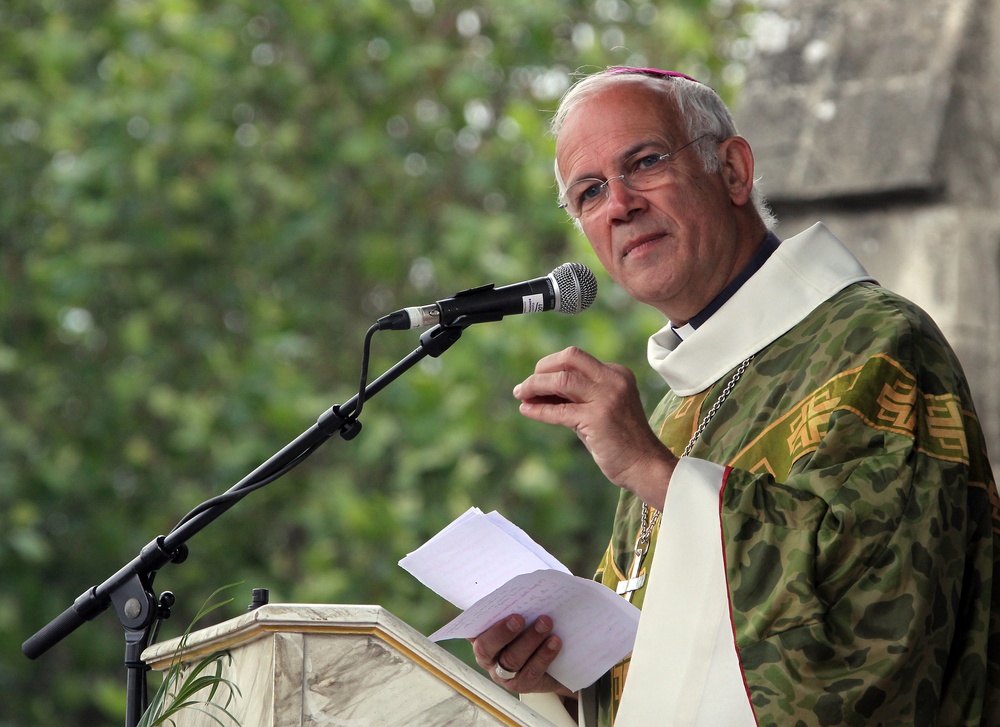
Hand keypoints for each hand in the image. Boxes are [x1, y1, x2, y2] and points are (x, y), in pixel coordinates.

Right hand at [470, 614, 574, 696]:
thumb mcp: (519, 622)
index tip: (497, 610)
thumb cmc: (528, 633)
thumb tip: (522, 592)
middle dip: (503, 632)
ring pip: (511, 660)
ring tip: (545, 623)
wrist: (553, 666)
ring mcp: (504, 675)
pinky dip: (544, 655)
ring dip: (529, 640)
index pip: (474, 629)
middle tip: (520, 617)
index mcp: (481, 638)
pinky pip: (531, 671)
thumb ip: (514, 610)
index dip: (480, 621)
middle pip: (488, 648)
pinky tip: (555, 642)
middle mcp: (488, 659)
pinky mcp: (523, 685)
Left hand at [513, 347, 676, 508]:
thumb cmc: (618, 440)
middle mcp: (613, 380)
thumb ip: (574, 396)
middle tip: (526, 385)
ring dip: (535, 385)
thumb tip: (537, 389)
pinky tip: (526, 410)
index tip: (536, 380)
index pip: (576, 359)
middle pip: (570, 357)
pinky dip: (539, 409)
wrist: (643, 465)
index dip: (551, 367)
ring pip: (562, 380)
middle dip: (542, 368)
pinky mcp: (597, 418)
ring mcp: (607, 397)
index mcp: (616, 373)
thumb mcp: (598, 408)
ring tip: (520, 394)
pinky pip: (559, 410)